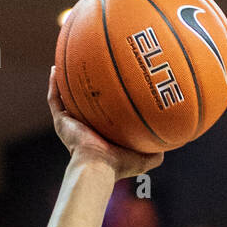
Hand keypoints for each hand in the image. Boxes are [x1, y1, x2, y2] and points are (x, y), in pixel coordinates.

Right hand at [48, 68, 164, 180]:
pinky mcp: (61, 122)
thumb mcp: (144, 158)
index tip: (113, 81)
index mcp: (102, 134)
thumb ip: (156, 152)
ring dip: (66, 80)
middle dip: (87, 84)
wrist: (97, 168)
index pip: (104, 112)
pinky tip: (55, 67)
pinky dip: (54, 84)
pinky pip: (54, 99)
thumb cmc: (119, 165)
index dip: (108, 98)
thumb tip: (173, 143)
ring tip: (68, 58)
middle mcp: (85, 127)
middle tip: (92, 64)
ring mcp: (72, 123)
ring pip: (66, 96)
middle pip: (85, 100)